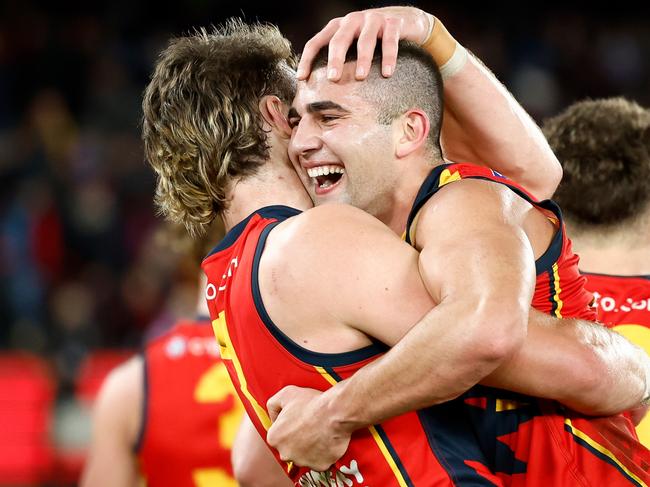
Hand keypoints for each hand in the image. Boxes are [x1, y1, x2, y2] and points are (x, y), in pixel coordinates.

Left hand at [266, 385, 351, 471]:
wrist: (335, 411)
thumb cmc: (311, 402)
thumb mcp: (285, 394)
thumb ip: (272, 406)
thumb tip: (273, 417)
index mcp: (274, 438)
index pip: (278, 436)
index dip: (288, 427)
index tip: (297, 421)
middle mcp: (285, 453)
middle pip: (289, 448)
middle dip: (297, 439)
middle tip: (309, 426)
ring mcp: (302, 461)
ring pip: (304, 456)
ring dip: (309, 448)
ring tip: (319, 431)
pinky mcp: (319, 466)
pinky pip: (319, 461)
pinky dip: (323, 453)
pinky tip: (326, 439)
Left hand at [297, 6, 431, 80]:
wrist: (406, 20)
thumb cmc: (374, 39)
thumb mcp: (352, 44)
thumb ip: (340, 58)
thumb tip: (323, 90)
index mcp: (338, 26)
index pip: (317, 41)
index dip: (308, 59)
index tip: (302, 78)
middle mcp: (353, 20)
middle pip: (339, 39)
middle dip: (335, 59)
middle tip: (333, 78)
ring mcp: (373, 20)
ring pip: (365, 40)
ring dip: (362, 60)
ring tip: (360, 77)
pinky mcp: (393, 23)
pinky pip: (390, 41)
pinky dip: (389, 57)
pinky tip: (387, 73)